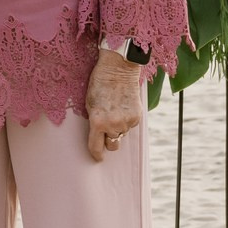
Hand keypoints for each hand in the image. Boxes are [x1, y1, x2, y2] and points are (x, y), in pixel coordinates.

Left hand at [85, 47, 144, 162]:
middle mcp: (113, 124)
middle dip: (108, 141)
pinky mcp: (137, 117)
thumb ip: (94, 121)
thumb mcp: (89, 104)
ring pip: (122, 134)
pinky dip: (127, 120)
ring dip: (118, 128)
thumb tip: (98, 135)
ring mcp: (127, 121)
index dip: (96, 154)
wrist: (118, 69)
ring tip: (115, 111)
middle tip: (106, 130)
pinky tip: (123, 107)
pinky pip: (130, 126)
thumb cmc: (99, 83)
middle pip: (112, 145)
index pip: (96, 146)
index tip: (97, 158)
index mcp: (97, 121)